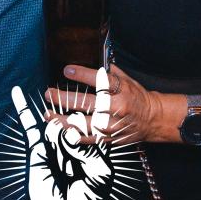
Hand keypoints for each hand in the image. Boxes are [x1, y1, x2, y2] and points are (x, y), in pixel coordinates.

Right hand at [11, 69, 115, 199]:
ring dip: (55, 106)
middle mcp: (74, 140)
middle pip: (74, 115)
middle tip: (76, 102)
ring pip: (55, 118)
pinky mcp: (37, 148)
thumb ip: (92, 154)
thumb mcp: (100, 177)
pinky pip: (29, 126)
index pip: (95, 120)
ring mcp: (55, 142)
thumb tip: (72, 135)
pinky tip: (18, 93)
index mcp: (94, 146)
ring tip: (51, 95)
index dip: (96, 108)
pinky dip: (23, 109)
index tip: (100, 92)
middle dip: (74, 105)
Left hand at [46, 64, 163, 145]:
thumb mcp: (127, 80)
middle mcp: (116, 109)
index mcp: (121, 91)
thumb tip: (94, 60)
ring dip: (62, 120)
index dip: (82, 75)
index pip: (100, 80)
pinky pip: (86, 139)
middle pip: (86, 103)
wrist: (152, 120)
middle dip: (64, 98)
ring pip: (83, 124)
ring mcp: (111, 126)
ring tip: (48, 115)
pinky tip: (58, 131)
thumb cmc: (137, 97)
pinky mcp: (108, 138)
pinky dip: (71, 136)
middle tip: (49, 94)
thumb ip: (110, 72)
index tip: (67, 71)